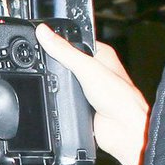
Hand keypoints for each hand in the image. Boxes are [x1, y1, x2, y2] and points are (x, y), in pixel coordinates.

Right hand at [35, 26, 148, 164]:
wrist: (125, 132)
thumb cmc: (121, 100)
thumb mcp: (87, 69)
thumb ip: (65, 51)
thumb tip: (44, 33)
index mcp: (101, 55)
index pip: (74, 40)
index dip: (58, 39)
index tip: (40, 37)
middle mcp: (95, 70)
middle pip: (66, 61)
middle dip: (54, 63)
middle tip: (39, 59)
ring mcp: (88, 88)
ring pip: (64, 80)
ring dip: (56, 82)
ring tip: (45, 78)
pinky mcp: (82, 104)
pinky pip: (64, 97)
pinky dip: (57, 97)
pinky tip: (51, 96)